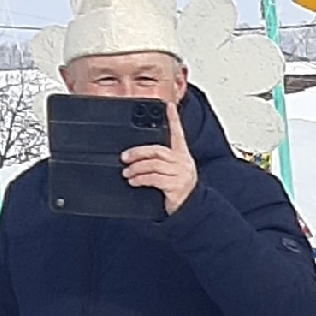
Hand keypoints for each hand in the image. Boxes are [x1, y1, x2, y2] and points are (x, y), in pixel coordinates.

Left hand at [123, 101, 198, 215]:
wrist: (190, 210)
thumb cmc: (178, 191)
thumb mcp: (172, 173)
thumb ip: (160, 163)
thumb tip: (137, 158)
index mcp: (182, 156)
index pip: (178, 134)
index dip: (174, 119)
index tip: (169, 106)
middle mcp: (183, 163)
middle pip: (157, 150)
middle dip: (137, 153)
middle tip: (124, 157)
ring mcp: (181, 174)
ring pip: (153, 164)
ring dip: (136, 168)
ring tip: (127, 173)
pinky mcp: (176, 185)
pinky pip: (153, 178)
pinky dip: (140, 179)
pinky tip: (134, 181)